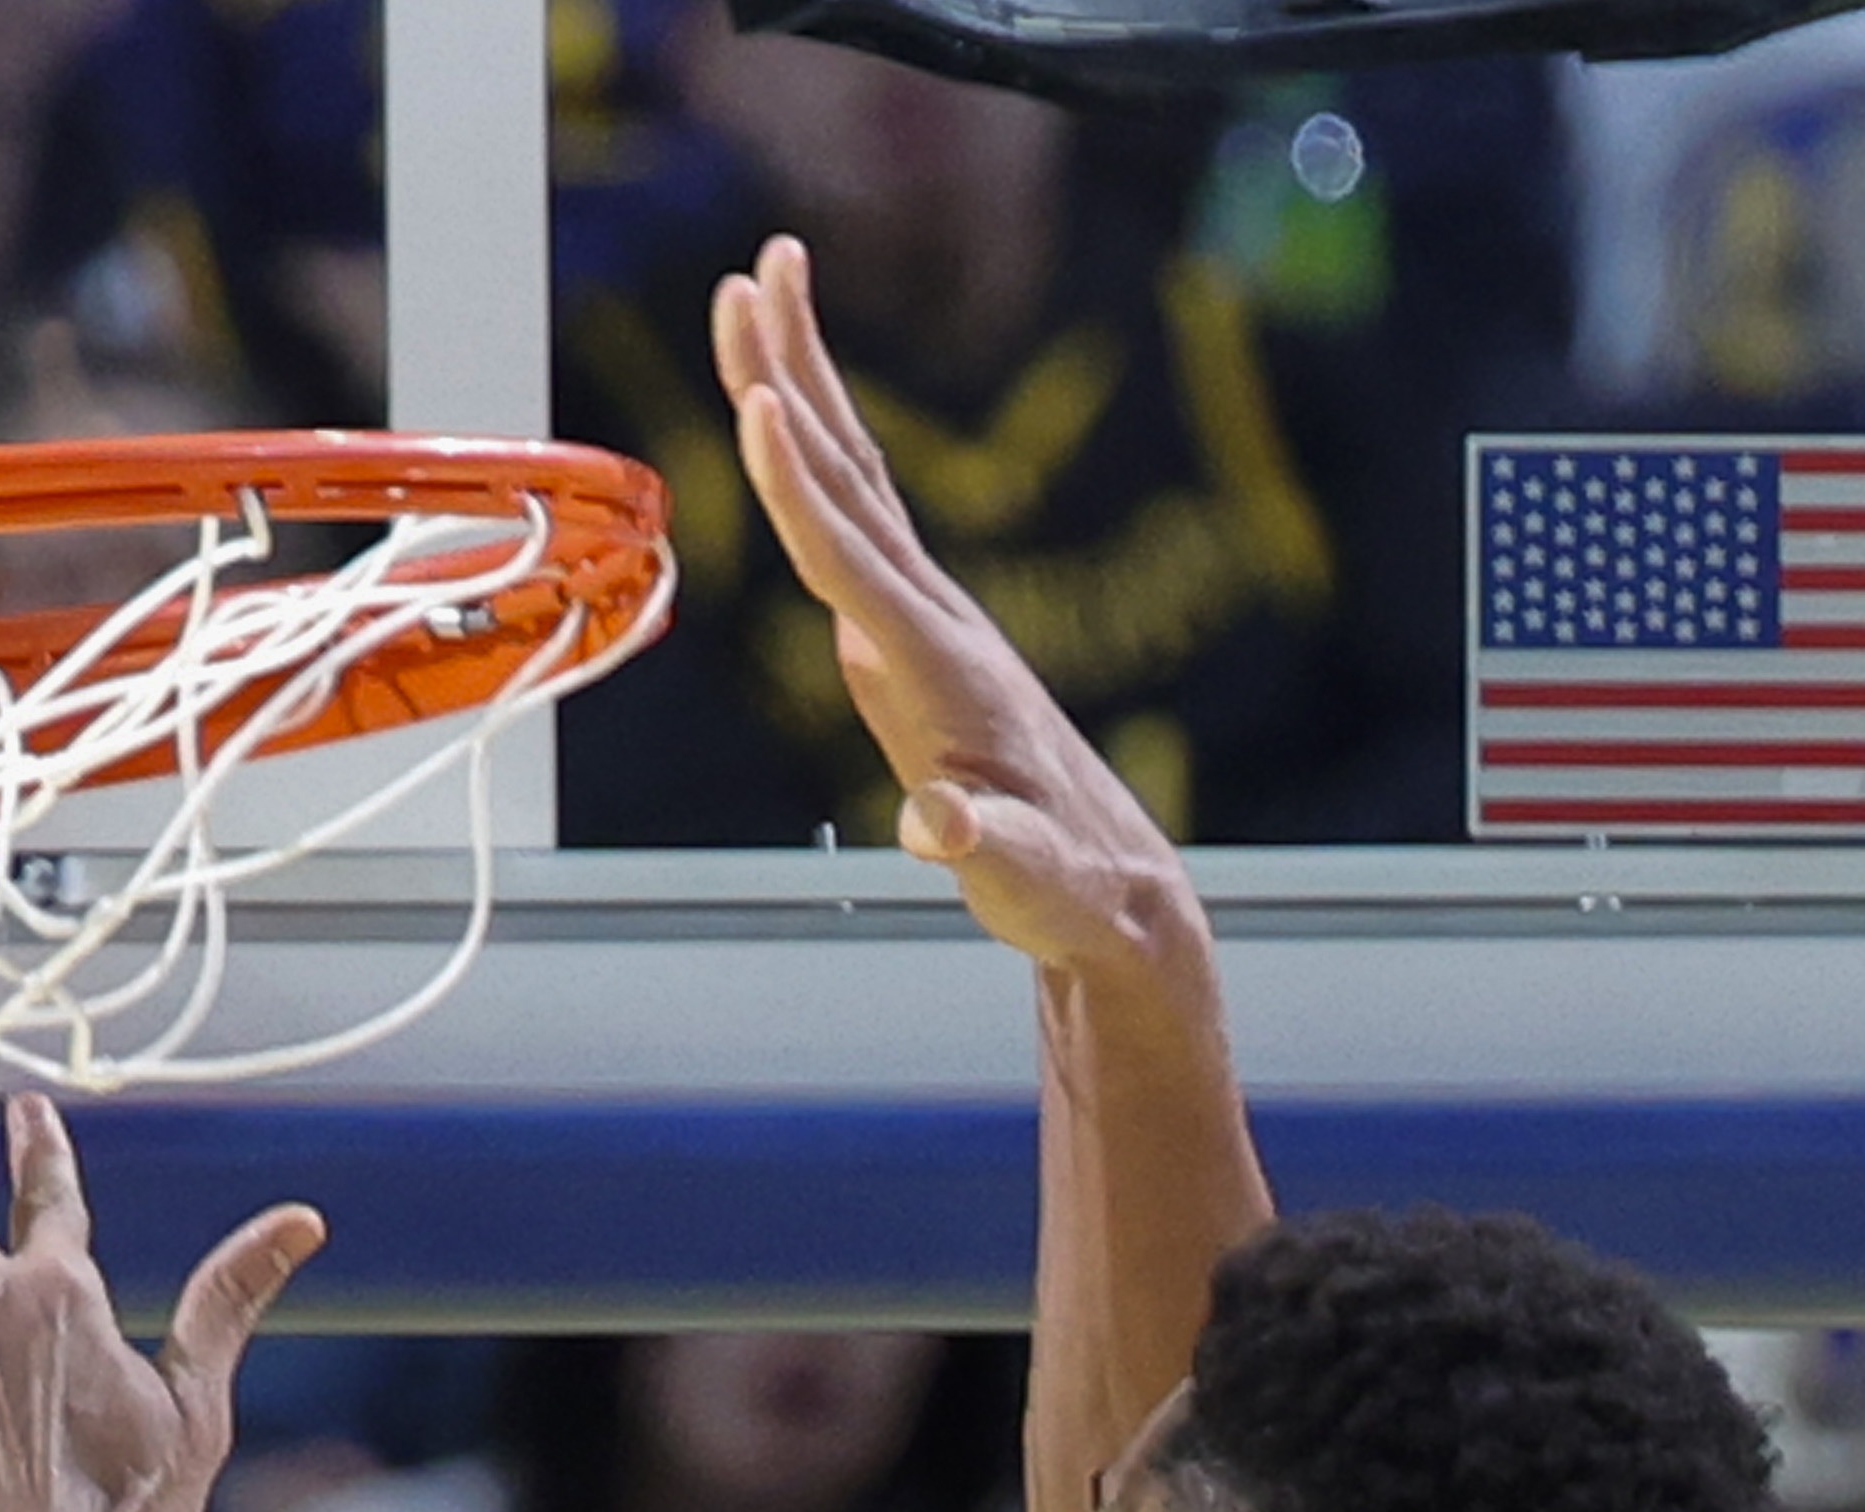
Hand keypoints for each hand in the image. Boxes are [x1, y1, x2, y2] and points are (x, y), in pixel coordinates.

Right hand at [713, 237, 1200, 979]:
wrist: (1106, 885)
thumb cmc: (1059, 887)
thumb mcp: (1021, 878)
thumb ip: (978, 846)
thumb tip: (936, 826)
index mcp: (939, 667)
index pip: (851, 559)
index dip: (798, 487)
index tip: (761, 404)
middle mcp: (932, 620)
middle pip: (849, 475)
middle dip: (797, 371)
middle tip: (758, 271)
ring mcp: (922, 619)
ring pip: (852, 477)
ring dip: (802, 378)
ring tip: (763, 286)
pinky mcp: (908, 634)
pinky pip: (851, 517)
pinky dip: (813, 450)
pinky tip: (788, 405)